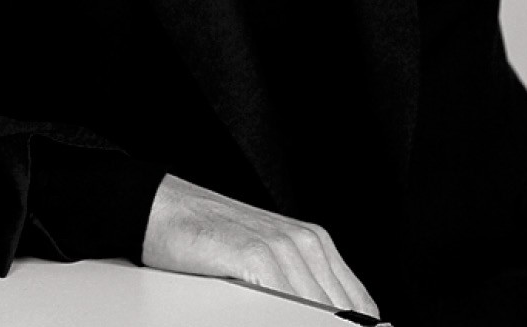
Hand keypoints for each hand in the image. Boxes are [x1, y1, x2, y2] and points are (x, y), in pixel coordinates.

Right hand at [141, 173, 379, 317]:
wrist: (166, 210)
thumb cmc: (212, 241)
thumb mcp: (269, 261)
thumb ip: (303, 287)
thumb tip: (331, 318)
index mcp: (317, 244)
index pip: (359, 304)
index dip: (353, 326)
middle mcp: (307, 242)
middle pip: (339, 311)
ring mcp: (282, 247)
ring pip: (316, 311)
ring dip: (305, 326)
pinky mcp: (254, 255)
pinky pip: (283, 306)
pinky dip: (281, 322)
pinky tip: (267, 323)